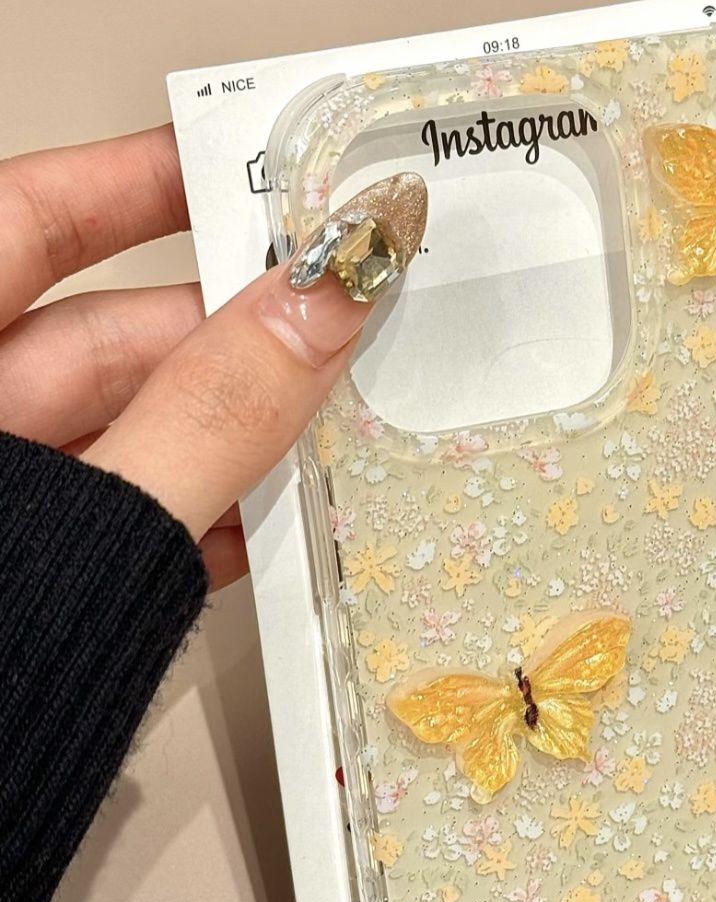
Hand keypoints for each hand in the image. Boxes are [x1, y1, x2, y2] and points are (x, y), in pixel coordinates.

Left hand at [0, 125, 375, 588]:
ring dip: (236, 442)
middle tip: (336, 321)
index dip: (138, 182)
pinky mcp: (46, 577)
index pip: (30, 220)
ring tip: (332, 432)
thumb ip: (206, 422)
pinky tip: (272, 528)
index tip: (240, 165)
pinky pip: (131, 525)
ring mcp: (12, 503)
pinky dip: (202, 525)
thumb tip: (318, 312)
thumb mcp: (91, 512)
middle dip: (231, 339)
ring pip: (137, 438)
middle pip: (109, 341)